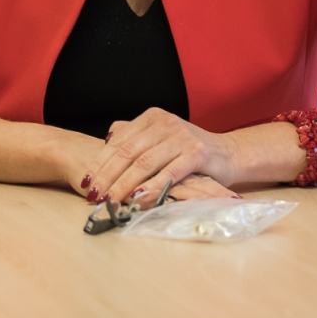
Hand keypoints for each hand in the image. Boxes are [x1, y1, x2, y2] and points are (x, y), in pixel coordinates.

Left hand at [84, 107, 239, 206]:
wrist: (229, 154)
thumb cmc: (189, 150)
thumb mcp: (160, 138)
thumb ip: (135, 137)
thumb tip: (106, 142)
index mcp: (151, 117)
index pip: (118, 141)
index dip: (101, 162)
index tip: (87, 180)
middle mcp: (164, 123)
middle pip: (127, 152)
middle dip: (108, 175)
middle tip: (94, 194)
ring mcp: (181, 136)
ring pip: (144, 163)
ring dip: (124, 184)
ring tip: (111, 200)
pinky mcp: (196, 153)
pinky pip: (168, 173)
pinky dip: (151, 187)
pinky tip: (138, 198)